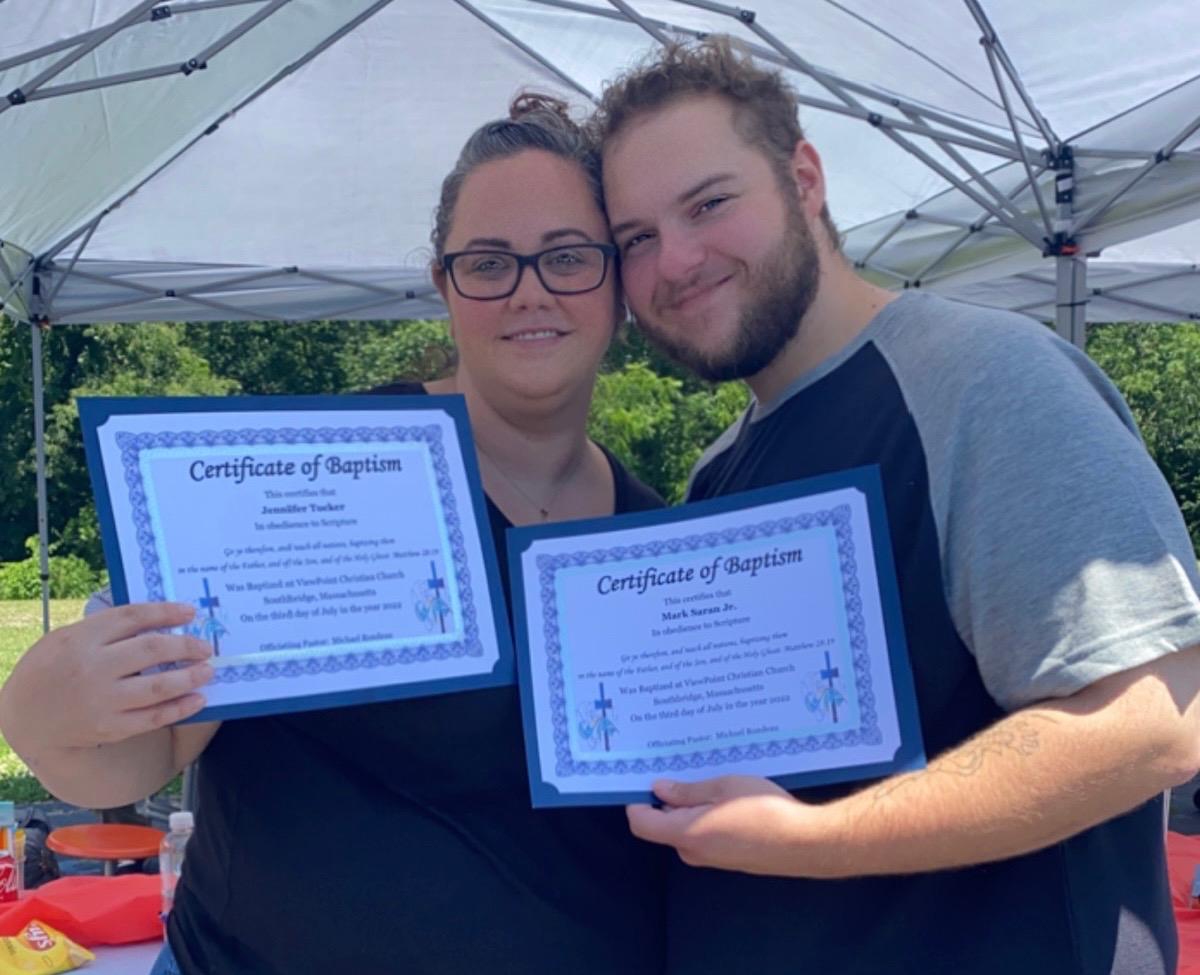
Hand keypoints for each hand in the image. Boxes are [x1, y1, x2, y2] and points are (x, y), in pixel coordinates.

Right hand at [0, 602, 213, 754]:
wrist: (26, 717)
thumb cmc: (55, 669)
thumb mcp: (69, 638)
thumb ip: (107, 628)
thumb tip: (161, 618)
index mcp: (82, 638)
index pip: (132, 617)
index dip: (166, 612)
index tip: (191, 612)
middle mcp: (92, 668)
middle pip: (151, 649)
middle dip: (186, 645)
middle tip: (206, 647)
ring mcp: (101, 700)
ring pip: (157, 687)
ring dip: (189, 677)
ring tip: (208, 670)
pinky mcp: (109, 727)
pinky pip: (153, 718)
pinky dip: (180, 708)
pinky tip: (198, 699)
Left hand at [626, 775, 837, 876]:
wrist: (805, 843)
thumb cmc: (763, 809)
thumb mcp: (724, 787)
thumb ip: (688, 790)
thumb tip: (659, 789)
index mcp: (686, 833)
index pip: (642, 824)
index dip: (636, 802)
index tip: (641, 778)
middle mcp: (694, 851)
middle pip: (665, 825)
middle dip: (670, 799)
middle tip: (682, 767)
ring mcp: (713, 859)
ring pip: (689, 828)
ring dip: (694, 806)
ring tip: (710, 777)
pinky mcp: (730, 859)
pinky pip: (708, 835)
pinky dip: (710, 817)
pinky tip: (730, 798)